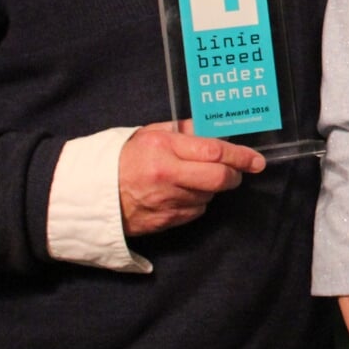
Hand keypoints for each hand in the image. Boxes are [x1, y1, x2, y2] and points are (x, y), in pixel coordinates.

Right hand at [117, 120, 264, 236]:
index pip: (214, 152)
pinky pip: (195, 211)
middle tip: (235, 172)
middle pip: (218, 179)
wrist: (92, 193)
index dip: (240, 156)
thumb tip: (210, 127)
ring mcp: (166, 201)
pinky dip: (196, 202)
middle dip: (233, 176)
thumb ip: (182, 129)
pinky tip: (181, 194)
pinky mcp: (164, 221)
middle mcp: (167, 175)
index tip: (256, 160)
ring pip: (209, 196)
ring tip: (194, 179)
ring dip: (210, 188)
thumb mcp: (149, 133)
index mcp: (163, 148)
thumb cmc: (122, 158)